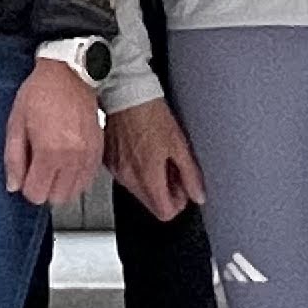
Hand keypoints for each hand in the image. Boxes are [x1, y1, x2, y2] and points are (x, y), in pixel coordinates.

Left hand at [6, 57, 101, 208]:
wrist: (69, 74)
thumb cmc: (41, 94)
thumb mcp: (16, 123)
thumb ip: (13, 159)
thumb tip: (13, 185)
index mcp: (50, 151)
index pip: (37, 194)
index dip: (27, 186)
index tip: (25, 173)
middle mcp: (72, 158)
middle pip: (57, 198)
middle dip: (44, 188)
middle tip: (37, 169)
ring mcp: (88, 156)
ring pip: (74, 192)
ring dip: (60, 185)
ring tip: (52, 165)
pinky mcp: (98, 151)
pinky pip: (87, 180)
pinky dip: (75, 178)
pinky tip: (65, 162)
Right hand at [104, 100, 204, 218]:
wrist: (125, 94)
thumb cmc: (150, 113)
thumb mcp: (179, 144)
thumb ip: (190, 175)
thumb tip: (198, 195)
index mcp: (148, 177)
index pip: (164, 213)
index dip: (178, 202)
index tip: (182, 188)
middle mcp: (129, 178)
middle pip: (151, 203)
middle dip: (165, 190)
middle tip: (171, 167)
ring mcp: (116, 171)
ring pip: (138, 190)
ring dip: (150, 180)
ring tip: (156, 154)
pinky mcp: (109, 161)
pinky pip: (126, 176)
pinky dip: (136, 169)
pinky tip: (142, 149)